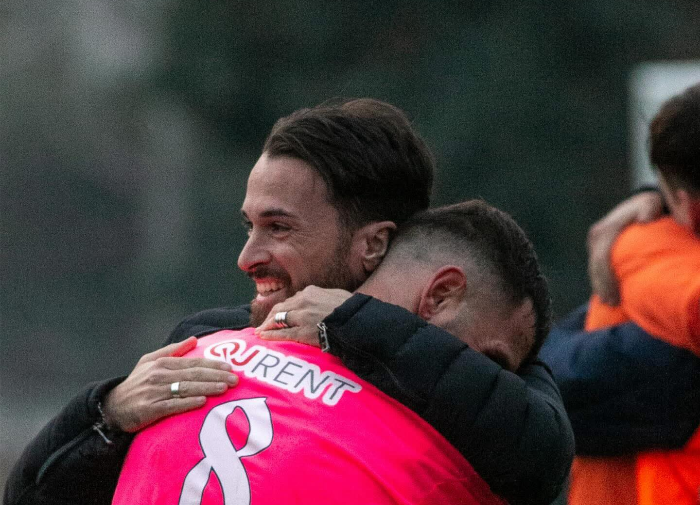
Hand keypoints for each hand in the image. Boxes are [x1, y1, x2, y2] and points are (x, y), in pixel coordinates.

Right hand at [102, 337, 238, 431]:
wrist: (112, 407)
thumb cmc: (136, 384)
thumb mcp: (149, 361)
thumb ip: (173, 351)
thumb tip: (194, 340)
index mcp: (162, 363)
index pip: (193, 363)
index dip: (213, 365)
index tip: (230, 367)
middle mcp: (159, 376)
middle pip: (193, 375)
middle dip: (216, 376)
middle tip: (235, 380)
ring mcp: (154, 392)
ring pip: (186, 389)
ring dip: (207, 388)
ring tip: (224, 389)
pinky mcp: (149, 409)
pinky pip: (172, 405)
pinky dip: (188, 403)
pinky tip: (202, 402)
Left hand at [255, 286, 351, 345]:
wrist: (356, 322)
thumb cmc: (350, 310)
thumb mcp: (336, 295)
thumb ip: (322, 296)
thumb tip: (319, 298)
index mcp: (310, 292)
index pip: (291, 300)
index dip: (283, 309)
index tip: (278, 314)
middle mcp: (302, 302)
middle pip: (280, 308)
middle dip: (270, 317)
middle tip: (264, 324)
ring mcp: (301, 317)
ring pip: (278, 320)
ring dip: (267, 325)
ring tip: (261, 331)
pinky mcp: (302, 332)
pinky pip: (282, 333)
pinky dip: (271, 334)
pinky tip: (263, 336)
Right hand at [587, 191, 664, 304]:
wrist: (638, 203)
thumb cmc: (648, 207)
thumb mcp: (650, 204)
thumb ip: (648, 210)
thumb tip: (646, 221)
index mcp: (605, 231)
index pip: (601, 260)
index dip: (607, 279)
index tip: (615, 294)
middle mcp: (596, 237)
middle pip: (595, 267)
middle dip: (602, 286)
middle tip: (611, 303)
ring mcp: (594, 241)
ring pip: (593, 267)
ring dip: (599, 285)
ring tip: (608, 302)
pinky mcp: (597, 245)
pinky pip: (596, 265)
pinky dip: (600, 279)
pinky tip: (605, 292)